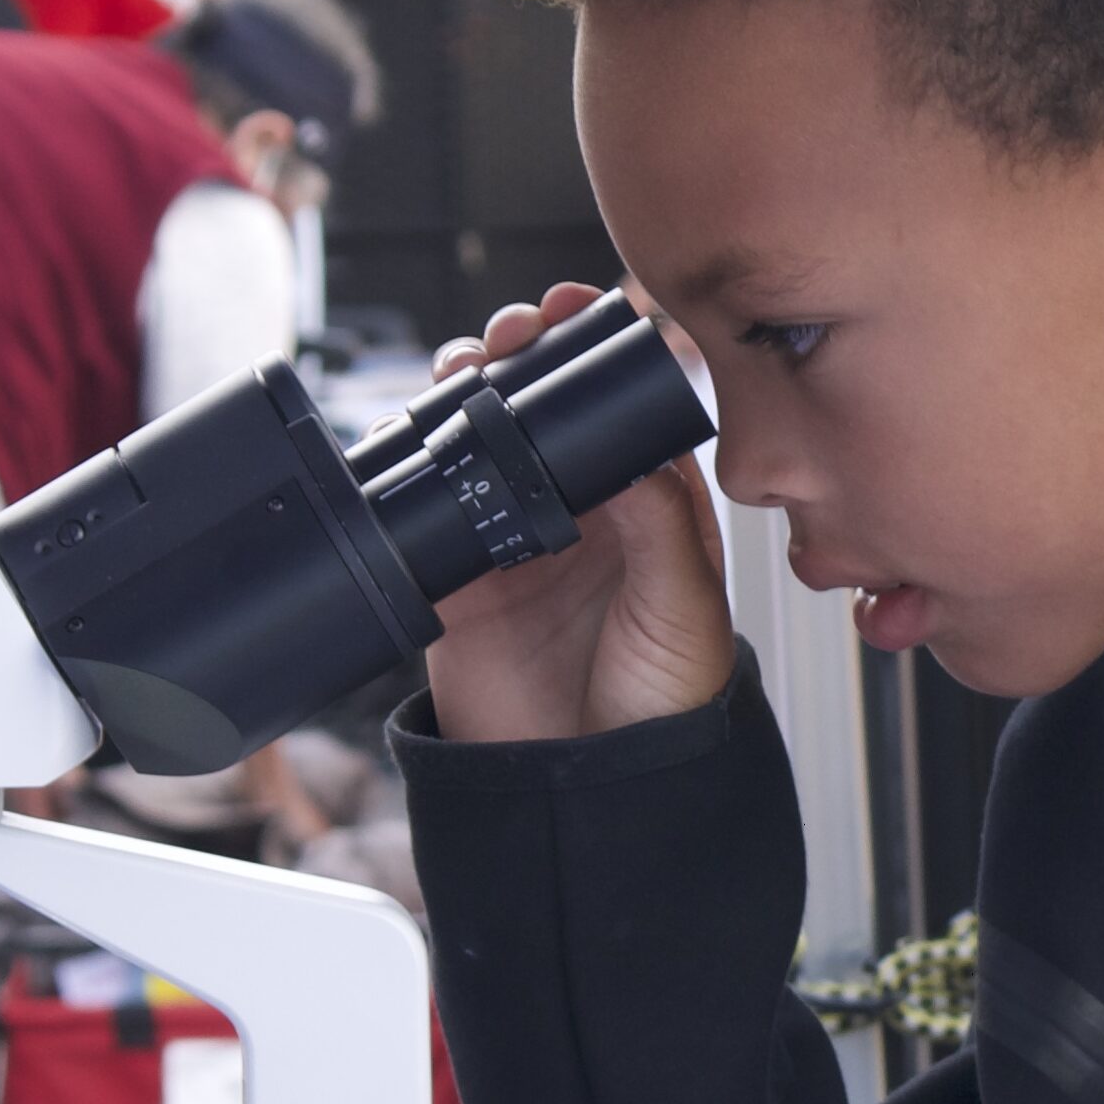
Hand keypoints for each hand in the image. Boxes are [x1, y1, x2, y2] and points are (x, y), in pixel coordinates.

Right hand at [418, 282, 736, 743]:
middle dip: (529, 355)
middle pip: (548, 410)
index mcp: (655, 510)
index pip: (626, 409)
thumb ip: (659, 526)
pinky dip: (420, 457)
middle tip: (518, 330)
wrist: (589, 792)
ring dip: (472, 390)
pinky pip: (433, 499)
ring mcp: (520, 538)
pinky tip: (422, 429)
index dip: (605, 355)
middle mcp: (587, 514)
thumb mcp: (684, 607)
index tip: (589, 312)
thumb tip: (627, 453)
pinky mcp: (462, 573)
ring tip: (469, 364)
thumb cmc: (664, 711)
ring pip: (486, 439)